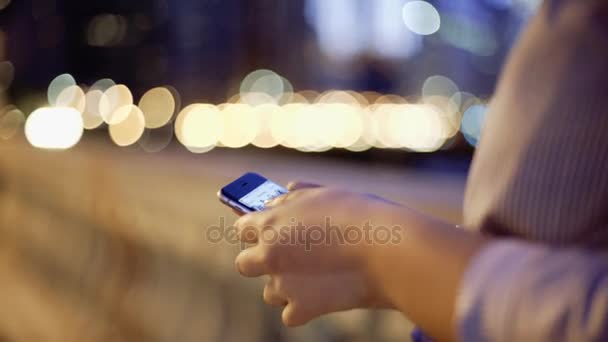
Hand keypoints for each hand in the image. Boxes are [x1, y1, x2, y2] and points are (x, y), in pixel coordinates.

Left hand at [234, 182, 399, 325]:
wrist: (387, 248)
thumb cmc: (360, 215)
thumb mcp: (324, 193)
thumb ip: (298, 194)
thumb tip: (284, 191)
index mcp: (270, 222)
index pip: (242, 228)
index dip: (255, 231)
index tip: (265, 233)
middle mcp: (268, 253)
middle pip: (245, 264)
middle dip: (261, 263)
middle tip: (286, 258)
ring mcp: (283, 284)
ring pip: (270, 292)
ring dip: (285, 286)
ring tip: (315, 276)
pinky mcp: (302, 308)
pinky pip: (290, 314)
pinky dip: (305, 308)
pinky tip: (323, 295)